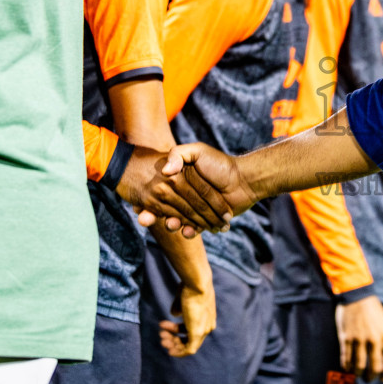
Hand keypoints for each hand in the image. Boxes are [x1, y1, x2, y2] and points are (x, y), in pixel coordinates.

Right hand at [129, 143, 247, 235]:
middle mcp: (184, 195)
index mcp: (179, 180)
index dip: (146, 199)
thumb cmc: (220, 164)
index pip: (159, 191)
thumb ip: (179, 154)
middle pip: (165, 208)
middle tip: (144, 219)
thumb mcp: (198, 151)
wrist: (245, 180)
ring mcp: (193, 209)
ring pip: (176, 220)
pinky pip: (191, 229)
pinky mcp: (203, 221)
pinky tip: (188, 231)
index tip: (137, 205)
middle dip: (153, 216)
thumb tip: (165, 171)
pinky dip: (189, 232)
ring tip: (172, 225)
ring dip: (172, 225)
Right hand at [160, 282, 215, 357]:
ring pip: (188, 344)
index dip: (176, 329)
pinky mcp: (198, 333)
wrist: (197, 284)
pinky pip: (189, 349)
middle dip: (173, 338)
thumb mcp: (182, 298)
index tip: (163, 326)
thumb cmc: (190, 286)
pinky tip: (170, 352)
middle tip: (161, 335)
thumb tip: (175, 315)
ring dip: (173, 343)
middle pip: (189, 337)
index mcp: (206, 317)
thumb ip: (179, 308)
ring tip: (161, 336)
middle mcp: (207, 325)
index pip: (191, 328)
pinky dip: (179, 351)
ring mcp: (204, 330)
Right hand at [336, 295, 382, 382]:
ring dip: (359, 374)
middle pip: (375, 367)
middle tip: (370, 380)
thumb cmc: (373, 310)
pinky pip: (346, 358)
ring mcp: (359, 340)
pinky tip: (348, 368)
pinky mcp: (346, 339)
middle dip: (373, 377)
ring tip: (359, 375)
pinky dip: (347, 366)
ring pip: (360, 366)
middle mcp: (374, 340)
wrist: (357, 296)